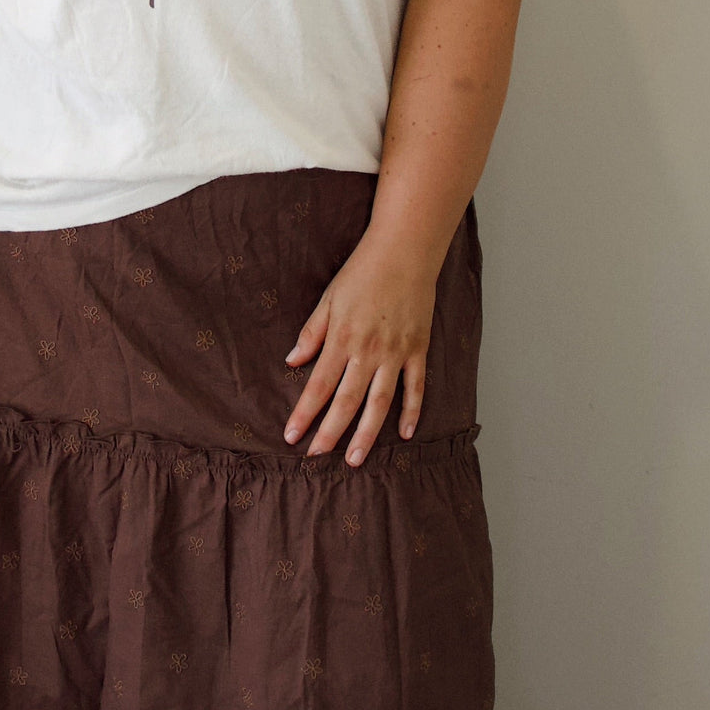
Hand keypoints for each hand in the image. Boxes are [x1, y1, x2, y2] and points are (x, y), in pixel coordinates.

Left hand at [283, 235, 436, 466]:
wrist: (405, 250)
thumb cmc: (363, 272)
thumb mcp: (328, 299)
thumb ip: (311, 333)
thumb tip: (292, 361)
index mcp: (341, 338)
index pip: (318, 386)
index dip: (304, 413)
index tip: (292, 436)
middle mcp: (368, 351)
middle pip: (346, 402)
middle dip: (330, 433)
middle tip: (317, 457)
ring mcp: (396, 353)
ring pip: (380, 403)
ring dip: (367, 434)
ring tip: (355, 459)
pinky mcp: (418, 350)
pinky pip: (415, 387)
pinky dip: (411, 412)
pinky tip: (404, 435)